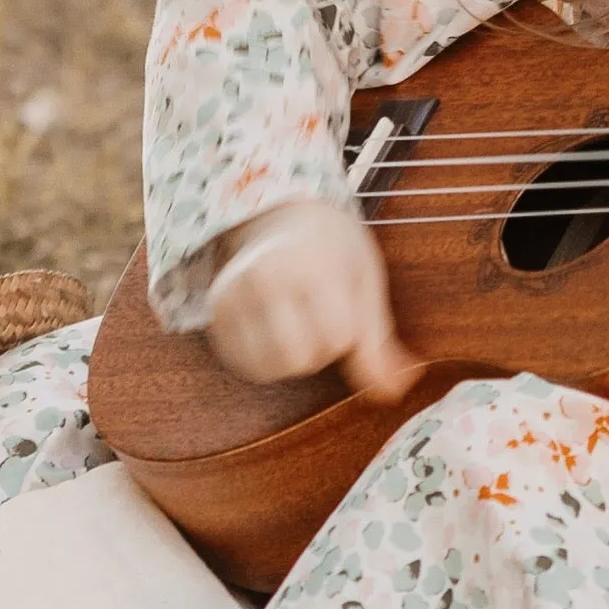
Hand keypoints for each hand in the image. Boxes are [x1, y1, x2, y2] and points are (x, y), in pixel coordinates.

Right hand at [203, 200, 418, 400]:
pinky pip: (244, 366)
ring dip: (291, 360)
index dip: (349, 335)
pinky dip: (265, 361)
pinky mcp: (215, 315)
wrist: (279, 217)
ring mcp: (233, 296)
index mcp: (311, 264)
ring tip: (297, 323)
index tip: (345, 306)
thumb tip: (393, 391)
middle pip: (299, 358)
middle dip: (320, 350)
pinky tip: (274, 333)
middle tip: (321, 316)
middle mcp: (264, 278)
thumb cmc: (331, 249)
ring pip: (270, 368)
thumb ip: (377, 341)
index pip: (337, 337)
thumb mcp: (365, 283)